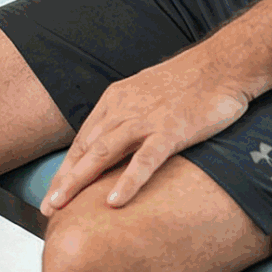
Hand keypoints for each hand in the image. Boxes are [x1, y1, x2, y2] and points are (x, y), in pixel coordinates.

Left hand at [38, 51, 250, 215]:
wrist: (224, 62)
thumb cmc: (191, 80)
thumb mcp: (148, 92)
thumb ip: (130, 114)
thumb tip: (118, 140)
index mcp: (116, 100)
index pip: (84, 140)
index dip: (67, 168)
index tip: (53, 193)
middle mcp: (124, 109)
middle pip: (85, 149)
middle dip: (63, 181)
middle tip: (46, 208)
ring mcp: (146, 119)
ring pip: (103, 153)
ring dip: (78, 181)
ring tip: (60, 207)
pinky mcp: (171, 130)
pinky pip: (145, 160)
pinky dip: (127, 181)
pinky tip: (113, 202)